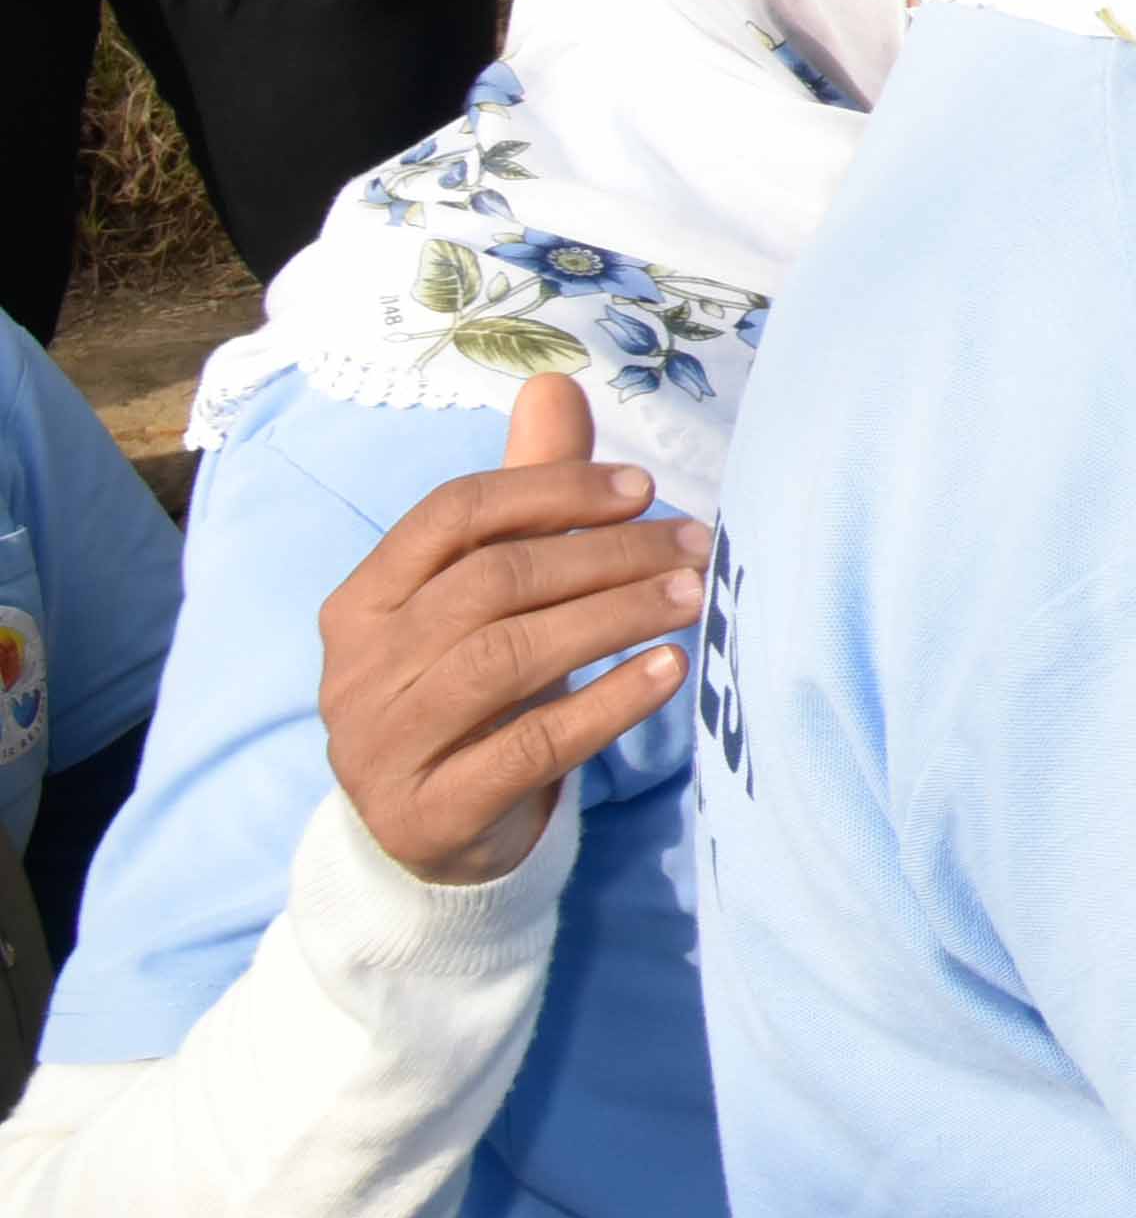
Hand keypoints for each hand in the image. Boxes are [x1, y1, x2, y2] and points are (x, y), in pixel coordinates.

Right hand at [317, 377, 708, 885]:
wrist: (428, 833)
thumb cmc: (471, 690)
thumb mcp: (489, 593)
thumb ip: (522, 497)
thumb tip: (555, 385)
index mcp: (363, 601)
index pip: (450, 516)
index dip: (549, 491)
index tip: (642, 488)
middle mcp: (358, 669)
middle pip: (490, 584)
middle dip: (603, 555)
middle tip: (695, 544)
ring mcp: (384, 745)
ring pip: (506, 659)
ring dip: (614, 618)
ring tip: (694, 596)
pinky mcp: (430, 812)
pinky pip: (529, 747)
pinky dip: (608, 703)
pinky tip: (669, 670)